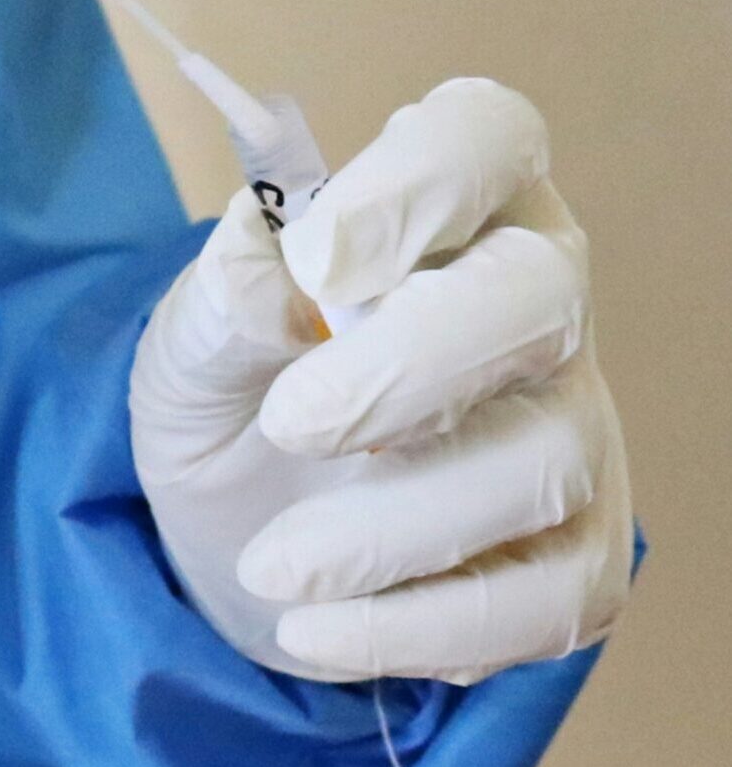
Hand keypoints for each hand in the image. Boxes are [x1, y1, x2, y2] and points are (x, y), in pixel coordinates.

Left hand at [131, 79, 632, 683]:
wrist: (233, 524)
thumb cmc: (233, 385)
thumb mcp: (188, 337)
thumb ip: (224, 295)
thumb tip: (271, 267)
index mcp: (446, 203)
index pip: (484, 135)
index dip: (423, 181)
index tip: (322, 257)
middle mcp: (533, 297)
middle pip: (538, 296)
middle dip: (409, 366)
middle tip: (289, 426)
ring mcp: (571, 424)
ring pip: (542, 461)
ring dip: (390, 529)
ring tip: (270, 569)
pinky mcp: (578, 551)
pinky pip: (550, 598)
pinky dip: (425, 629)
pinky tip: (319, 632)